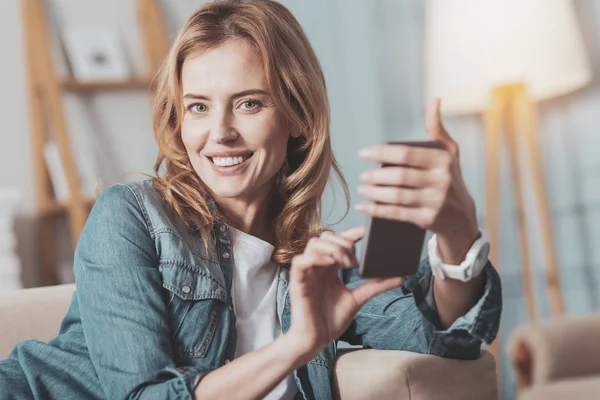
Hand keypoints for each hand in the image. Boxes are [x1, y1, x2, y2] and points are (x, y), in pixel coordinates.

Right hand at [285, 227, 402, 357]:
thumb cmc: (331, 320)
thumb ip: (375, 285)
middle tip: (356, 261)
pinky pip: (300, 261)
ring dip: (332, 248)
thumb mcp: (357, 299)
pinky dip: (315, 258)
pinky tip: (330, 264)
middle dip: (343, 242)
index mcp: (330, 267)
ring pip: (314, 244)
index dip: (352, 232)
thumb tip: (399, 277)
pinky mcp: (298, 282)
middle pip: (326, 237)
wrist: (315, 340)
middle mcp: (317, 266)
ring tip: (345, 264)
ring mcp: (307, 273)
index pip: (339, 240)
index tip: (369, 232)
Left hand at [356, 99, 478, 262]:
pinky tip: (364, 207)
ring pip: (397, 196)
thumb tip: (434, 100)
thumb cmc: (450, 177)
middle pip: (400, 176)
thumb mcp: (449, 152)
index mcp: (443, 160)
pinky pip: (398, 214)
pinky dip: (378, 210)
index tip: (363, 153)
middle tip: (362, 175)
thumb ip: (437, 128)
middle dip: (377, 176)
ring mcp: (436, 201)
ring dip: (375, 193)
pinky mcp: (429, 219)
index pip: (407, 154)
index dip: (382, 153)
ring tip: (361, 188)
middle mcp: (441, 180)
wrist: (462, 216)